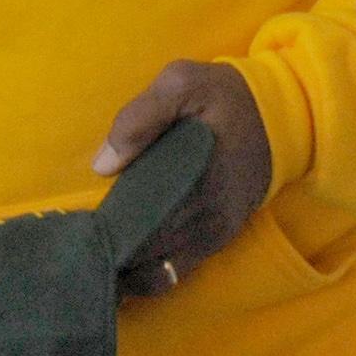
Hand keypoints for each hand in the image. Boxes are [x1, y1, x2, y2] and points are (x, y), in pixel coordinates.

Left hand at [93, 60, 271, 298]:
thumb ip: (140, 116)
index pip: (139, 223)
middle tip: (73, 255)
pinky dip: (149, 273)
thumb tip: (103, 164)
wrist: (282, 115)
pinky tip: (121, 268)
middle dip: (109, 258)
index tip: (74, 233)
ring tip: (92, 264)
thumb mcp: (182, 82)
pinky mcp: (219, 237)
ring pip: (160, 272)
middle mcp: (207, 217)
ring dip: (126, 272)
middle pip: (145, 255)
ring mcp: (214, 232)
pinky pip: (178, 270)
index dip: (104, 234)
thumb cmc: (224, 96)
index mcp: (194, 180)